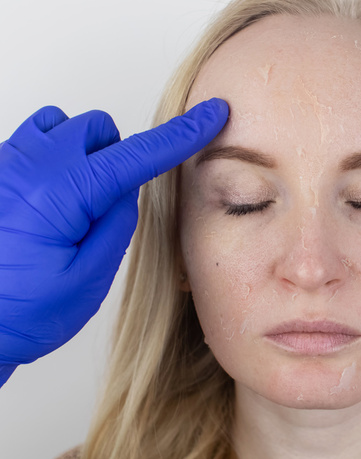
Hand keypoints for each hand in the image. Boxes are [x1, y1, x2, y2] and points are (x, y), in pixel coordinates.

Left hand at [0, 98, 228, 385]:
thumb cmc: (21, 313)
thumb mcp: (88, 278)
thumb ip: (117, 224)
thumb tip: (125, 190)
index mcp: (61, 192)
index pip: (137, 154)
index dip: (181, 135)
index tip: (211, 115)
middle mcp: (28, 166)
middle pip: (97, 129)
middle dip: (116, 155)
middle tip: (107, 206)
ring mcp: (4, 164)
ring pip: (62, 126)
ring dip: (83, 153)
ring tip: (75, 202)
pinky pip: (31, 139)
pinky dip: (54, 157)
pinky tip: (49, 199)